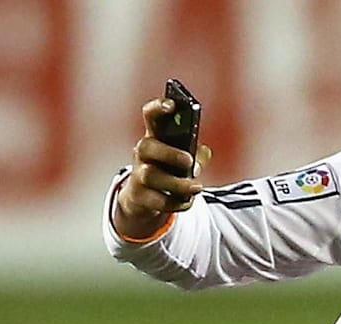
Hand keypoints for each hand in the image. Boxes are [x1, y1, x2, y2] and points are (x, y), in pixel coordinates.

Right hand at [111, 98, 212, 239]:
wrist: (145, 199)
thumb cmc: (168, 170)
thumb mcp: (184, 159)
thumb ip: (196, 154)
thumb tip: (202, 155)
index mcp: (155, 136)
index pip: (151, 116)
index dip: (158, 108)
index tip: (171, 105)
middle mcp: (142, 153)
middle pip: (146, 146)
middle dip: (169, 153)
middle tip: (188, 161)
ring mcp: (137, 174)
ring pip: (151, 176)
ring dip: (177, 183)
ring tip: (198, 187)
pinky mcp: (138, 196)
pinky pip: (156, 200)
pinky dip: (176, 202)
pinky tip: (188, 201)